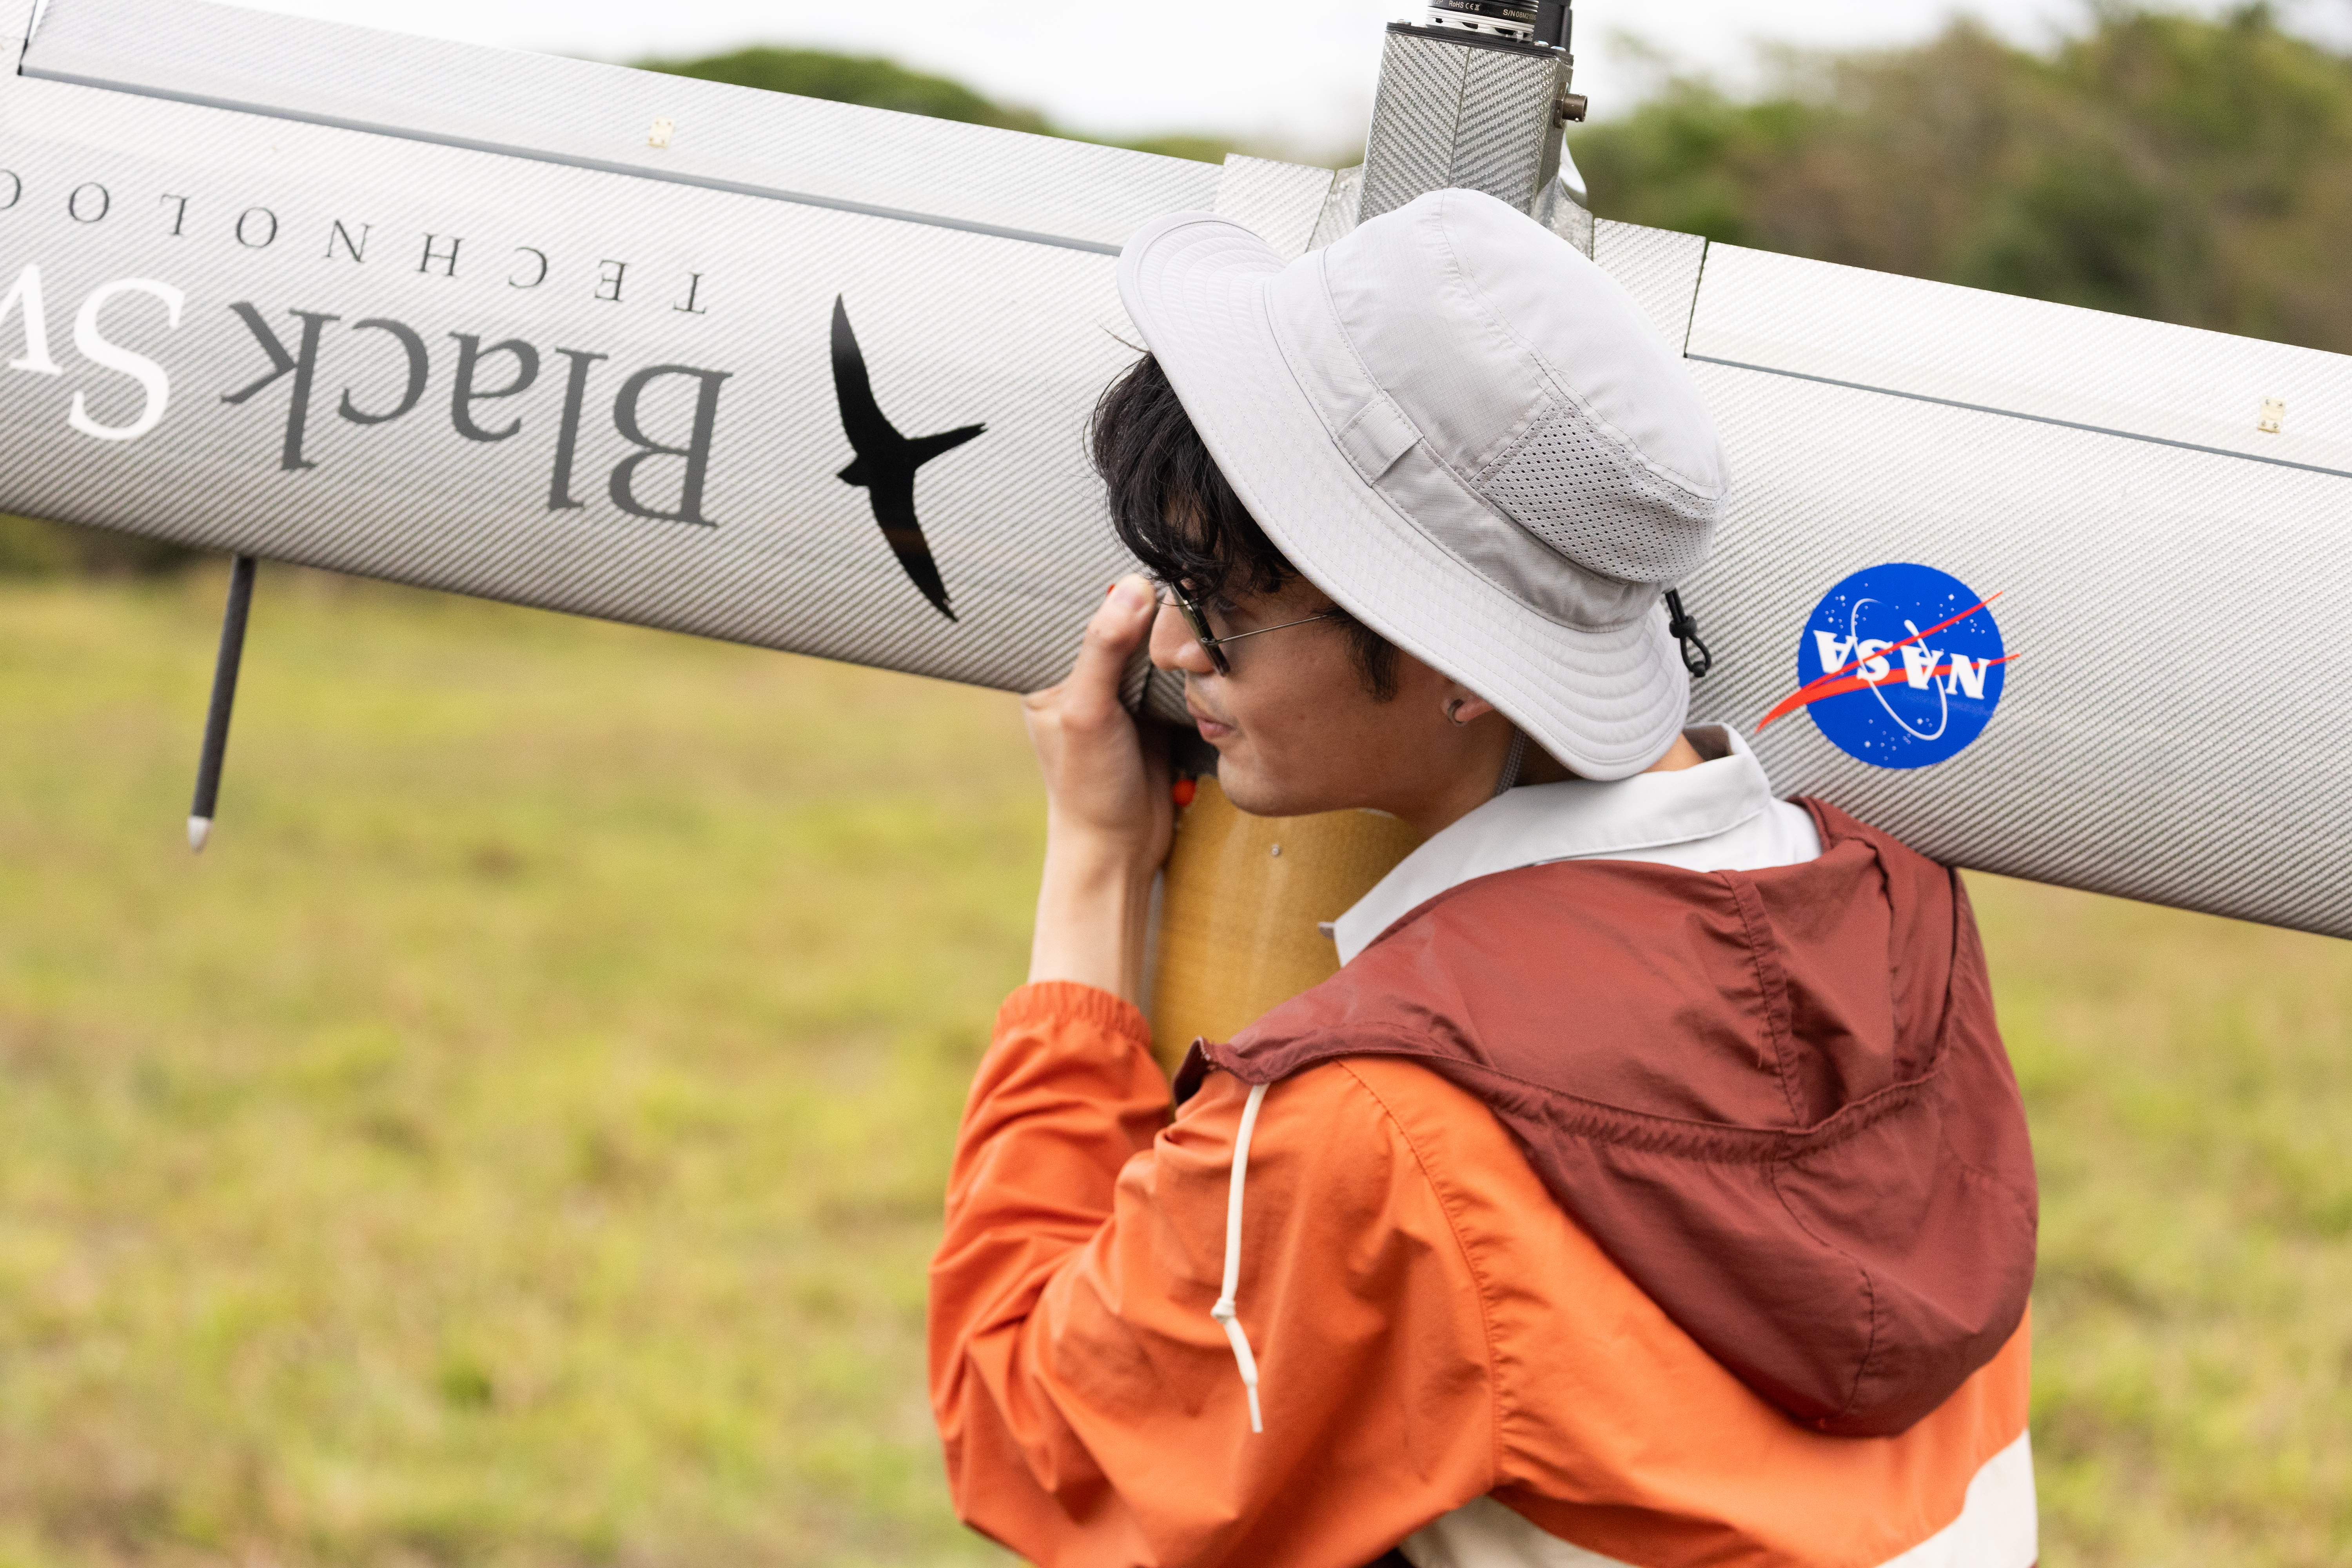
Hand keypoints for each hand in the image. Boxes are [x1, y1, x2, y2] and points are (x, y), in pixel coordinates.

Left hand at [1021, 574, 1172, 1002]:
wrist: (1123, 849)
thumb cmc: (1089, 787)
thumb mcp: (1089, 712)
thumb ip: (1104, 650)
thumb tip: (1132, 589)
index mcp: (1051, 675)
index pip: (1074, 612)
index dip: (1103, 586)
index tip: (1134, 552)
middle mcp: (1085, 681)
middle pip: (1117, 624)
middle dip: (1145, 602)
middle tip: (1177, 564)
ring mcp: (1123, 698)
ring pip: (1150, 646)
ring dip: (1171, 630)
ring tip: (1196, 593)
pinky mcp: (1157, 713)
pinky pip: (1174, 674)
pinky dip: (1189, 661)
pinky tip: (1206, 637)